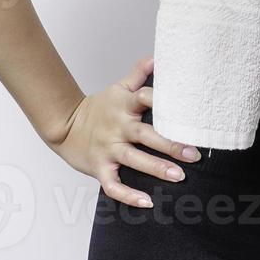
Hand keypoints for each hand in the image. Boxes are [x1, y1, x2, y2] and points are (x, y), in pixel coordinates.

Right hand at [45, 54, 199, 209]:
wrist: (65, 125)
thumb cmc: (98, 108)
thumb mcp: (118, 88)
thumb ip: (139, 74)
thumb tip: (158, 56)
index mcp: (124, 106)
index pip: (145, 98)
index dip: (162, 101)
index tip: (186, 109)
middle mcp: (118, 127)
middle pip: (145, 134)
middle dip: (170, 144)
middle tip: (193, 153)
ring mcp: (108, 149)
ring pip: (133, 159)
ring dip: (156, 168)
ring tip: (178, 176)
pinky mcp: (100, 168)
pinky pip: (113, 185)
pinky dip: (128, 195)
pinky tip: (147, 202)